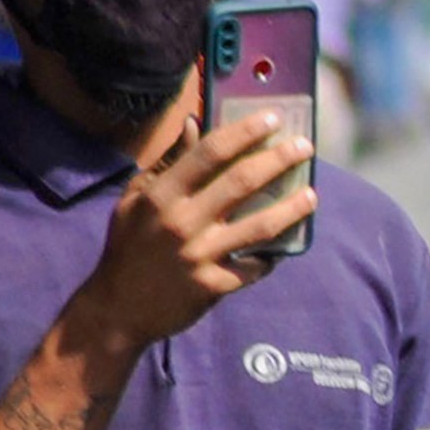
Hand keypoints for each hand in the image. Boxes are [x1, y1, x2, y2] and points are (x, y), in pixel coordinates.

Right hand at [65, 108, 311, 358]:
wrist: (117, 310)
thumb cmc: (128, 247)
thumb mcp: (135, 200)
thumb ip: (168, 162)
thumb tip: (194, 123)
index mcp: (161, 196)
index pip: (210, 153)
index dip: (245, 132)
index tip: (274, 118)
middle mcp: (181, 222)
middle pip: (241, 183)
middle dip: (279, 160)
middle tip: (305, 147)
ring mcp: (199, 256)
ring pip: (259, 226)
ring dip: (292, 208)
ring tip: (311, 194)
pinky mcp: (213, 286)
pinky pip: (254, 266)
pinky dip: (272, 255)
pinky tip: (287, 243)